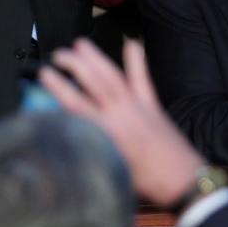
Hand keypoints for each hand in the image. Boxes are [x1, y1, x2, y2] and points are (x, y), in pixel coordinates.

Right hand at [42, 38, 205, 208]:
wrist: (182, 179)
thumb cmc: (147, 182)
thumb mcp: (109, 170)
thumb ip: (89, 151)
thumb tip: (70, 137)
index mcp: (107, 132)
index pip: (76, 103)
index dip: (58, 87)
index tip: (44, 74)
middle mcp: (121, 114)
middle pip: (93, 82)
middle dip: (74, 64)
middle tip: (59, 55)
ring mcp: (137, 106)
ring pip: (113, 75)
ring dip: (96, 58)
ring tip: (81, 44)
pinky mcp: (152, 104)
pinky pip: (142, 78)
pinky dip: (137, 61)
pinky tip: (132, 43)